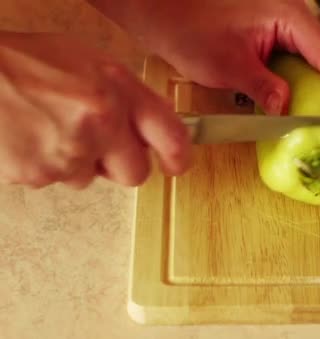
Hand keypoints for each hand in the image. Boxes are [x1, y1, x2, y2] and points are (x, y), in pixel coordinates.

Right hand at [0, 32, 190, 188]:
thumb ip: (129, 94)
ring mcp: (69, 152)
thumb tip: (157, 121)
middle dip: (121, 164)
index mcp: (117, 91)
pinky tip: (34, 137)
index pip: (171, 136)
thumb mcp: (91, 63)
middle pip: (135, 174)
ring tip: (53, 128)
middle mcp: (100, 123)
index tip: (177, 164)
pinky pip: (56, 181)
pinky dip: (48, 165)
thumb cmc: (28, 63)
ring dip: (79, 162)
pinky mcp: (39, 173)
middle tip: (101, 144)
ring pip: (90, 179)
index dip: (179, 156)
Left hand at [89, 0, 319, 115]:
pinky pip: (297, 58)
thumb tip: (289, 112)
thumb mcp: (228, 65)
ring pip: (314, 59)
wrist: (160, 8)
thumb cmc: (188, 28)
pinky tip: (302, 103)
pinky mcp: (272, 30)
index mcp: (290, 15)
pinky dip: (302, 82)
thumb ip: (265, 88)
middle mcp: (294, 14)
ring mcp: (284, 20)